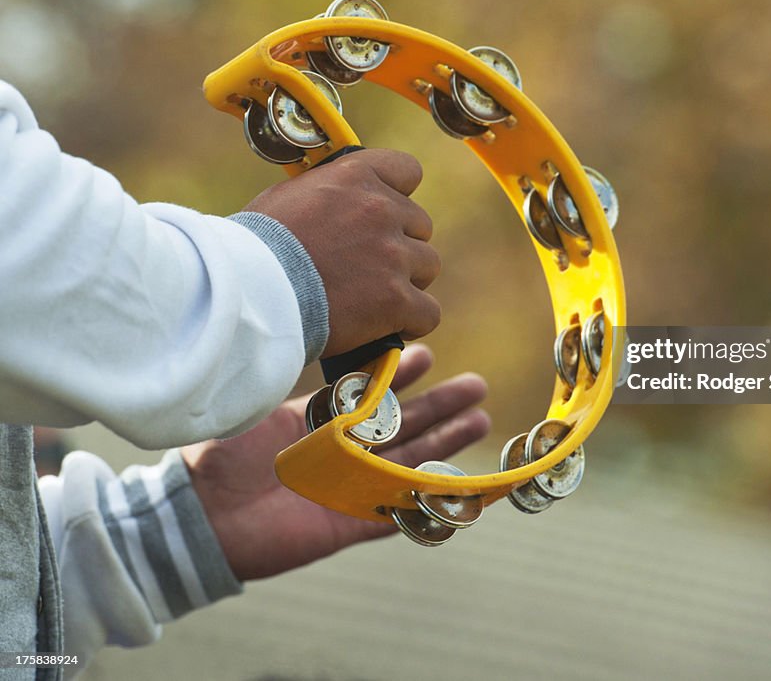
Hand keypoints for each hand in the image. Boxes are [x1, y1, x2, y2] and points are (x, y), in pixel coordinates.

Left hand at [181, 345, 488, 580]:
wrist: (201, 516)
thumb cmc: (219, 457)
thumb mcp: (258, 407)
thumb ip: (285, 381)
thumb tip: (300, 335)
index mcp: (320, 422)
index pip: (373, 395)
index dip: (402, 376)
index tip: (427, 355)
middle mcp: (341, 453)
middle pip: (404, 426)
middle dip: (441, 405)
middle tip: (477, 385)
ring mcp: (348, 488)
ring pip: (411, 463)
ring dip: (446, 443)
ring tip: (480, 419)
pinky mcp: (348, 524)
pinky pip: (400, 515)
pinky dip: (431, 502)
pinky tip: (464, 488)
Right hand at [243, 149, 441, 356]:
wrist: (248, 294)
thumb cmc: (255, 248)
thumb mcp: (290, 197)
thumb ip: (330, 194)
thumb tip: (339, 203)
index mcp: (355, 175)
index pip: (408, 171)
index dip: (398, 195)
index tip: (383, 214)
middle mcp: (380, 209)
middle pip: (420, 226)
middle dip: (399, 245)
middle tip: (367, 266)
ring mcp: (392, 255)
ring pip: (428, 267)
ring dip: (407, 281)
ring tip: (372, 297)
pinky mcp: (396, 299)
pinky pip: (429, 312)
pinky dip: (411, 321)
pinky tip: (386, 325)